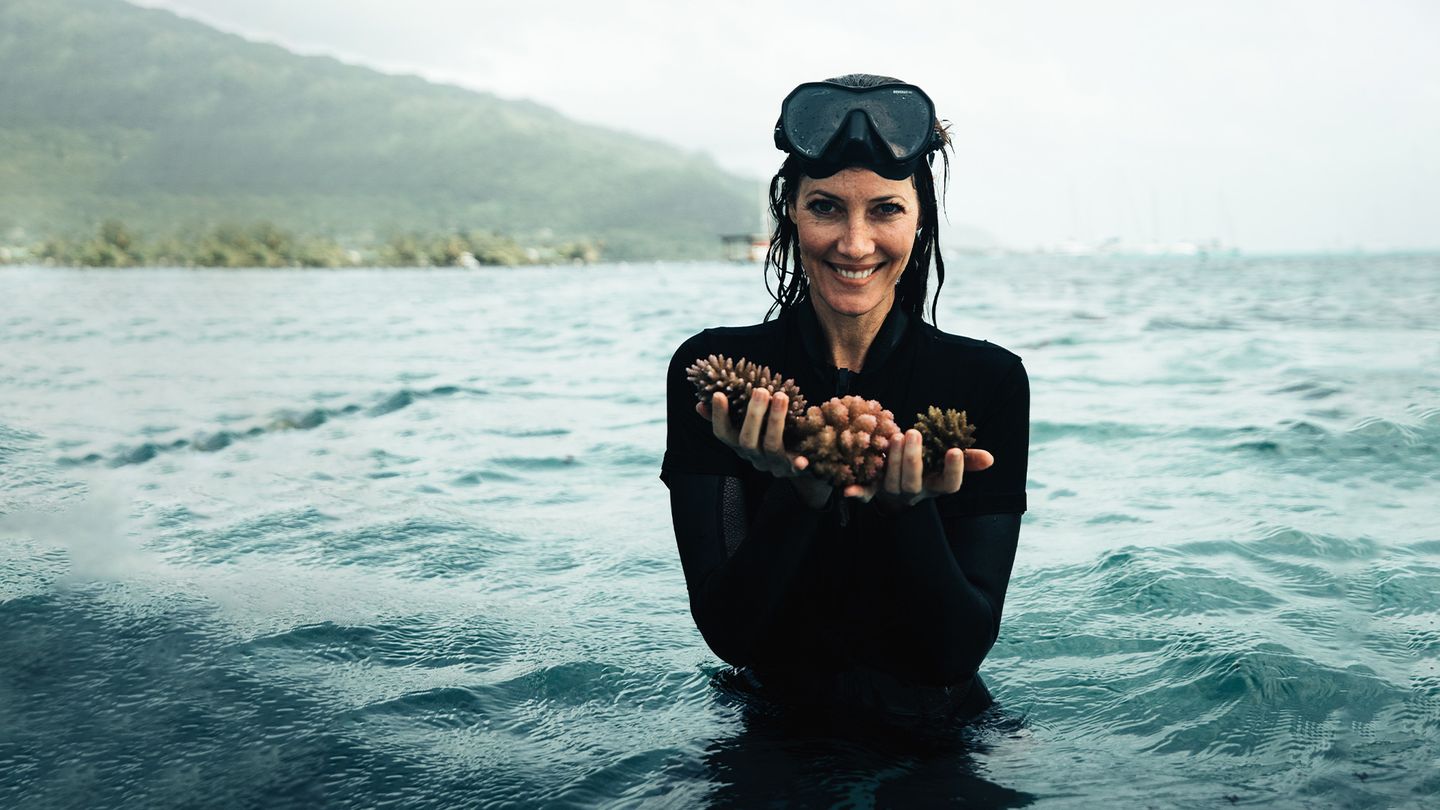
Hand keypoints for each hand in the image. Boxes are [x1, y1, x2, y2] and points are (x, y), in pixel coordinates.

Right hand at [696, 390, 832, 508]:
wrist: (793, 465)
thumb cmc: (765, 439)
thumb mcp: (745, 428)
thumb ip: (726, 417)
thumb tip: (700, 403)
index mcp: (740, 445)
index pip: (723, 434)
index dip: (718, 417)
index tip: (719, 394)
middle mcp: (754, 456)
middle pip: (747, 441)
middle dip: (753, 415)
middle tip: (760, 390)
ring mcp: (773, 464)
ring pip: (771, 446)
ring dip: (776, 420)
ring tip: (781, 396)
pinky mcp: (793, 468)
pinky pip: (796, 468)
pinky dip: (798, 464)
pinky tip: (804, 460)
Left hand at [841, 429, 994, 510]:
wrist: (894, 483)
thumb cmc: (924, 465)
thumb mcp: (943, 461)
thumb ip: (965, 458)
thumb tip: (989, 459)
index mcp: (934, 486)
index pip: (949, 485)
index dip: (953, 471)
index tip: (953, 451)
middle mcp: (913, 492)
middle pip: (914, 483)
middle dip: (913, 459)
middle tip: (913, 433)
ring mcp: (891, 493)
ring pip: (891, 482)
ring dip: (892, 461)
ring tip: (895, 436)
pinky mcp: (871, 490)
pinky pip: (864, 494)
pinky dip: (856, 493)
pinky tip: (847, 490)